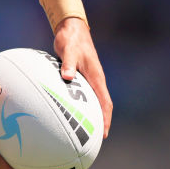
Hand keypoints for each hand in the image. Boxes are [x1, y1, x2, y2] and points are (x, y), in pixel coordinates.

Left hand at [54, 17, 112, 137]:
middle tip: (93, 139)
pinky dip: (76, 104)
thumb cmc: (71, 39)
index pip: (105, 103)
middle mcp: (94, 80)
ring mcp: (87, 79)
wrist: (70, 28)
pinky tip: (64, 110)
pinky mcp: (78, 76)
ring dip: (88, 114)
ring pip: (90, 100)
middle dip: (98, 122)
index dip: (105, 119)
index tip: (103, 134)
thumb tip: (66, 77)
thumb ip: (68, 63)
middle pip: (100, 106)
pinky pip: (78, 93)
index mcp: (96, 77)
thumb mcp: (69, 50)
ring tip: (80, 130)